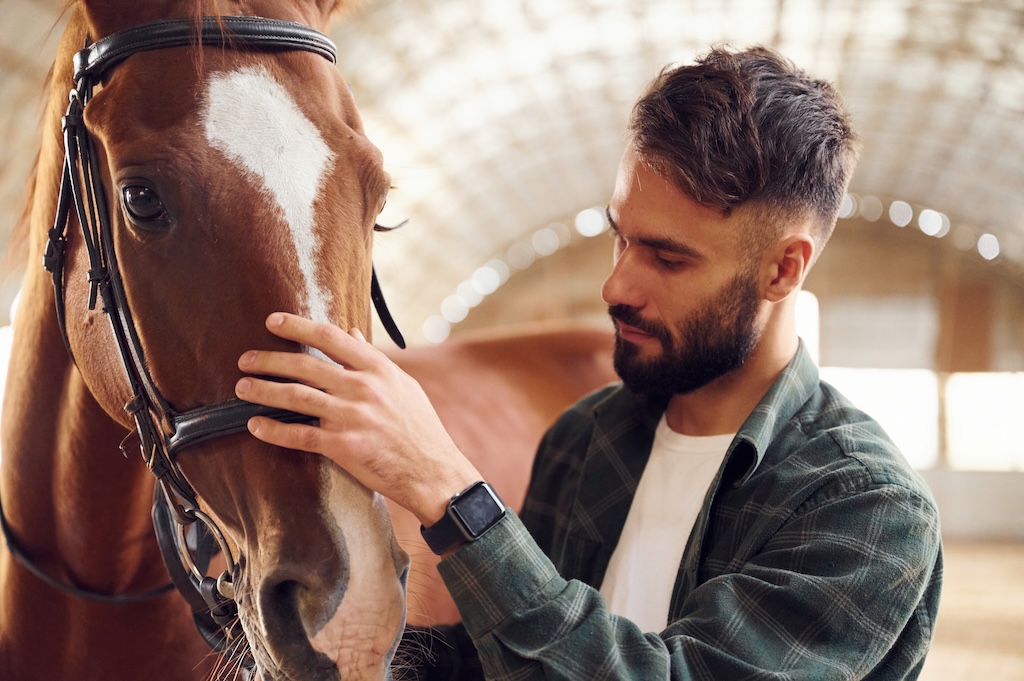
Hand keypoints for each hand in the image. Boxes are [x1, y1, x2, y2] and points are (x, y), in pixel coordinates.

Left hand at [234, 313, 480, 526]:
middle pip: (305, 365)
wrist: (433, 470)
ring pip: (296, 397)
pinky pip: (299, 435)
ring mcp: (352, 417)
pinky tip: (256, 425)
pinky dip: (274, 430)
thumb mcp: (402, 385)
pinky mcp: (343, 446)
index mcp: (378, 368)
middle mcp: (363, 387)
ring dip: (263, 390)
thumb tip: (351, 335)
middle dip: (269, 359)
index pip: (331, 338)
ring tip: (242, 387)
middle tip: (246, 358)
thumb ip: (373, 360)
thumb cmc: (419, 427)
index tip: (272, 321)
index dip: (297, 326)